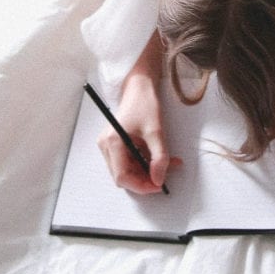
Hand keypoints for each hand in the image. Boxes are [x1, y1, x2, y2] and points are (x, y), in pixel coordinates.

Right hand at [96, 72, 180, 193]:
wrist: (139, 87)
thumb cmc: (144, 104)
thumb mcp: (156, 132)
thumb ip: (159, 158)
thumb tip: (159, 180)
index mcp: (112, 142)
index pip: (122, 177)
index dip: (141, 185)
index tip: (159, 185)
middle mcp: (106, 146)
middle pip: (124, 176)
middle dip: (145, 179)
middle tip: (165, 175)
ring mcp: (109, 145)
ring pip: (128, 170)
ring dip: (147, 171)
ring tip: (168, 163)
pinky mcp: (116, 144)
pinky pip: (129, 161)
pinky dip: (145, 162)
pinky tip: (159, 157)